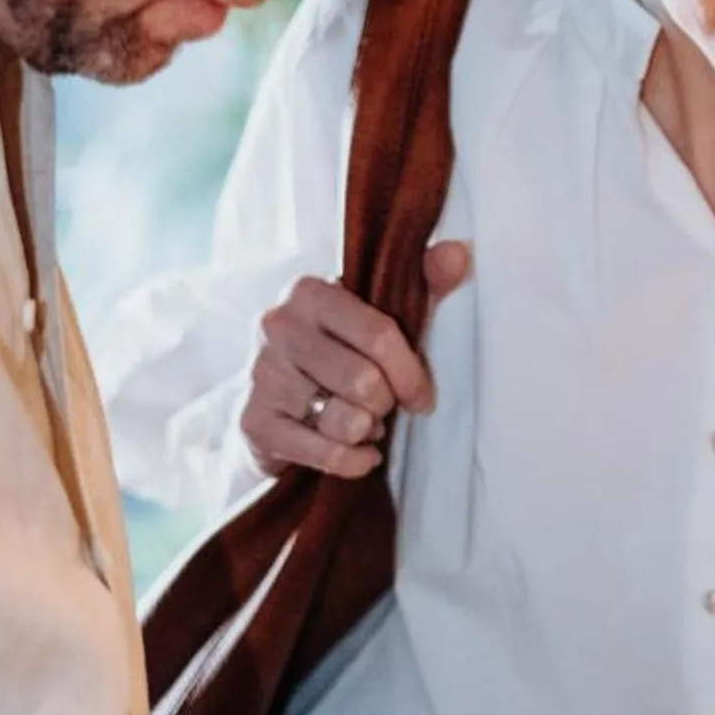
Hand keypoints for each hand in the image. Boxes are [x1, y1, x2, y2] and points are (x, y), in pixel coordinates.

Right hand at [240, 242, 470, 480]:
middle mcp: (278, 326)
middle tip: (381, 405)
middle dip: (385, 403)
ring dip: (366, 430)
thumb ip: (423, 284)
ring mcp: (261, 374)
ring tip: (362, 423)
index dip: (411, 374)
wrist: (274, 399)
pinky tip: (360, 453)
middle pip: (364, 381)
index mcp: (310, 291)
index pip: (380, 335)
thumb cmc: (339, 352)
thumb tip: (460, 253)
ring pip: (345, 420)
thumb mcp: (380, 315)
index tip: (421, 395)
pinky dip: (353, 461)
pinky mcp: (254, 421)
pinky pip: (325, 453)